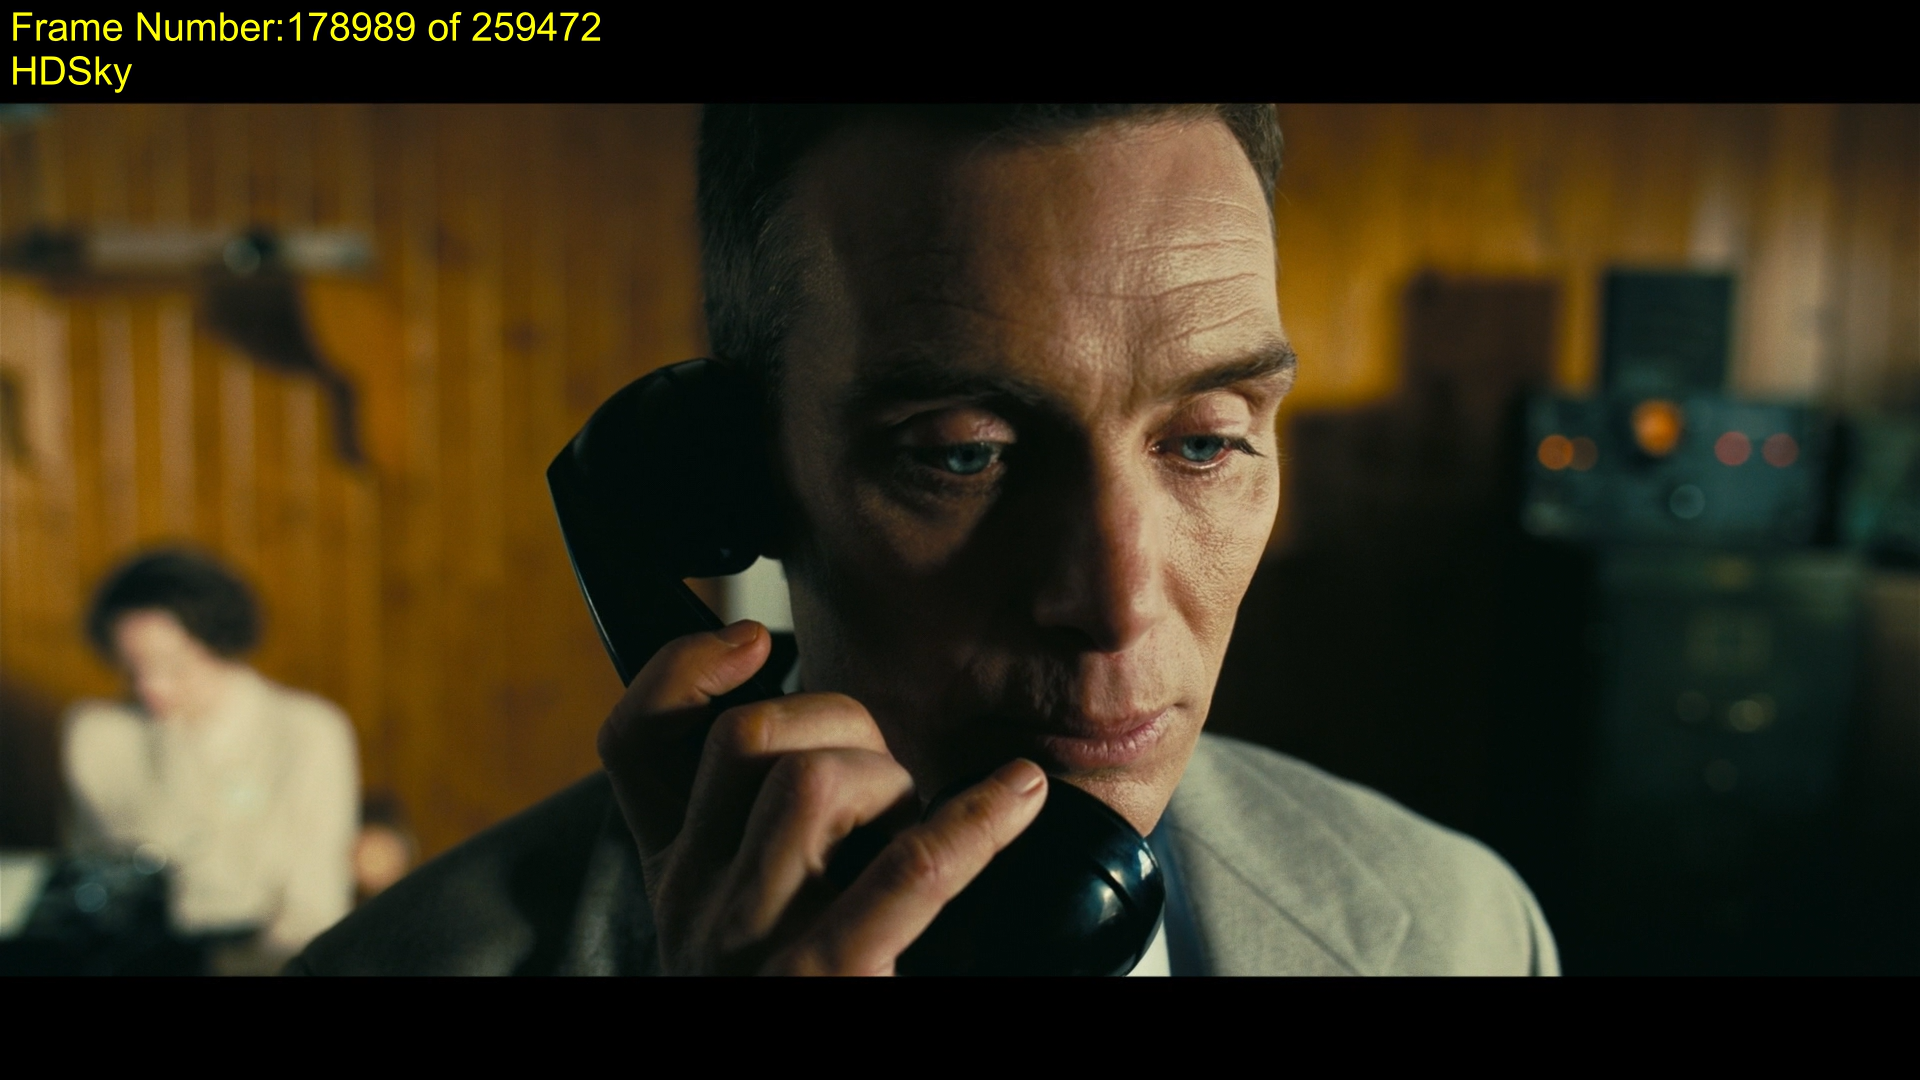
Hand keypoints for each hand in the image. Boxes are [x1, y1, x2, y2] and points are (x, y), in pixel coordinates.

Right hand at [597, 619, 1046, 974]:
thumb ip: (759, 832)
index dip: (681, 668)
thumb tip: (810, 711)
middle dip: (838, 719)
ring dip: (891, 774)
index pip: (634, 741)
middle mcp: (693, 907)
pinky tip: (1017, 797)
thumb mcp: (756, 912)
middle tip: (892, 765)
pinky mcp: (822, 986)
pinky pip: (901, 873)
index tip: (753, 640)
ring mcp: (749, 952)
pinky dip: (972, 821)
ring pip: (805, 783)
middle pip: (741, 740)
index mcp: (675, 877)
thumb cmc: (801, 983)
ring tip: (927, 810)